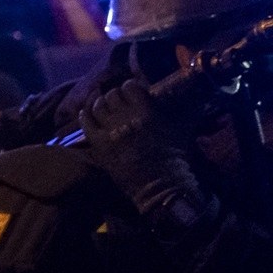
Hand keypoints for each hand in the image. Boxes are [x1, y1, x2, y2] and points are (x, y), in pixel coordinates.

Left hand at [78, 79, 198, 216]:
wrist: (161, 186)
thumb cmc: (175, 157)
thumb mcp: (180, 128)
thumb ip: (178, 109)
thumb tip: (186, 94)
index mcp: (147, 111)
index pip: (130, 86)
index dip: (130, 88)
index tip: (131, 92)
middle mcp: (126, 118)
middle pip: (112, 95)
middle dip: (115, 96)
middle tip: (118, 102)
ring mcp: (111, 131)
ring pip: (98, 106)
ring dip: (100, 104)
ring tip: (104, 108)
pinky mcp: (100, 145)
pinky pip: (86, 123)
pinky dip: (86, 116)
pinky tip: (88, 115)